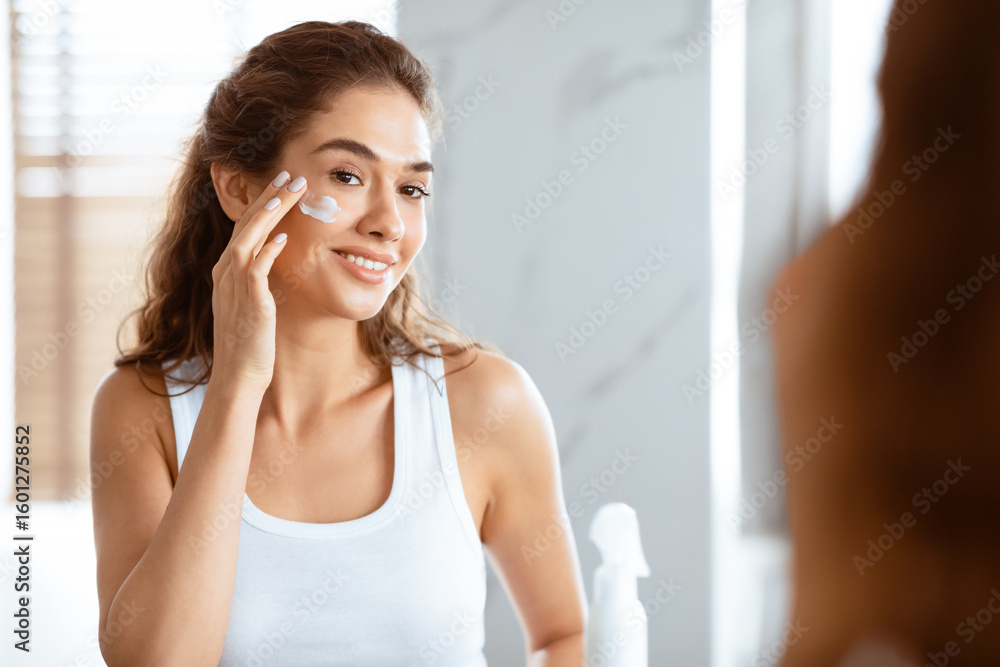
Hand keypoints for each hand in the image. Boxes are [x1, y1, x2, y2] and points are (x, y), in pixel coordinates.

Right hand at [209, 170, 306, 390]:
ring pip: (248, 238)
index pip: (245, 225)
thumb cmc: (251, 340)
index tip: (283, 182)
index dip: (263, 201)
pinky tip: (285, 237)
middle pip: (246, 223)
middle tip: (291, 174)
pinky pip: (256, 269)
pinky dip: (269, 250)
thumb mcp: (255, 300)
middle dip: (269, 196)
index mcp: (227, 269)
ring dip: (270, 213)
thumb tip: (277, 250)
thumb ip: (261, 274)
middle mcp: (225, 271)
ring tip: (290, 192)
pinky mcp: (248, 302)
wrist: (239, 374)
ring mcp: (234, 285)